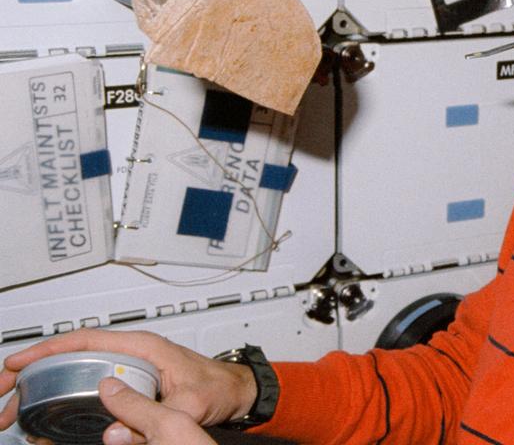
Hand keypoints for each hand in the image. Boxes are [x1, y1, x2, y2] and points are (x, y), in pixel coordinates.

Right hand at [0, 329, 257, 431]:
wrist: (236, 391)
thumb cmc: (220, 387)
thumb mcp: (189, 406)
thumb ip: (154, 418)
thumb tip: (113, 429)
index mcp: (144, 347)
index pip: (87, 339)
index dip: (48, 349)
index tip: (16, 363)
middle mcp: (134, 352)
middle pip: (73, 353)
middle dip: (34, 370)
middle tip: (5, 394)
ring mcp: (131, 366)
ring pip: (77, 368)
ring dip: (45, 383)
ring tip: (17, 406)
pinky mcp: (131, 382)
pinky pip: (89, 382)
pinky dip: (64, 392)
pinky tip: (49, 410)